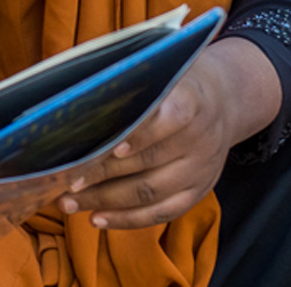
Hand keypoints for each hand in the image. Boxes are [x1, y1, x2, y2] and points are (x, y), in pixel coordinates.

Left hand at [58, 37, 279, 228]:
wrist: (224, 101)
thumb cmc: (174, 83)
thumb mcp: (161, 70)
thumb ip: (129, 82)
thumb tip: (77, 95)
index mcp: (191, 101)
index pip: (170, 119)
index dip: (141, 134)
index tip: (109, 146)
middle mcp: (201, 137)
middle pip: (150, 161)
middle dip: (103, 173)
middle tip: (66, 179)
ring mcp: (202, 168)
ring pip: (151, 192)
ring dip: (106, 200)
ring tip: (69, 202)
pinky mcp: (199, 191)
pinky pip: (162, 213)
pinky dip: (127, 219)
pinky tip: (97, 218)